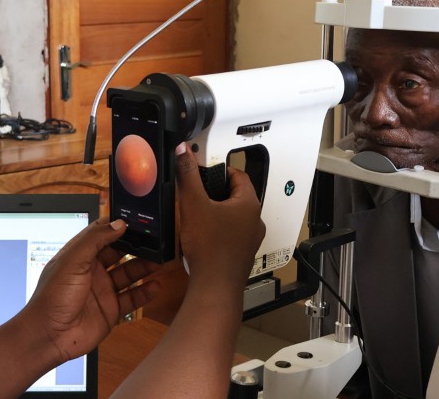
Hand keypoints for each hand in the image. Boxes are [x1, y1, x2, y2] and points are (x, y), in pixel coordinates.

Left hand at [22, 220, 161, 364]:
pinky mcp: (112, 309)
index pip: (102, 233)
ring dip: (145, 267)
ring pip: (130, 273)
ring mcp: (104, 290)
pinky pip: (133, 297)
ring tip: (160, 261)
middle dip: (138, 246)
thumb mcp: (72, 262)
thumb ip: (95, 240)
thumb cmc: (52, 298)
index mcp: (80, 255)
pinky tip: (155, 285)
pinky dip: (146, 291)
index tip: (138, 219)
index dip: (118, 225)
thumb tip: (119, 224)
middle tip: (156, 240)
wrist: (48, 338)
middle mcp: (93, 270)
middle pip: (121, 253)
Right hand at [174, 142, 264, 290]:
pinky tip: (203, 236)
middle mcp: (255, 221)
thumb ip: (188, 176)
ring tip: (198, 213)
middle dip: (218, 192)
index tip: (206, 173)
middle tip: (199, 192)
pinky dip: (220, 230)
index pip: (239, 176)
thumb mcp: (193, 204)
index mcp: (249, 204)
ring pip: (235, 216)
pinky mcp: (242, 254)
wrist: (215, 286)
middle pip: (238, 196)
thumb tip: (183, 152)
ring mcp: (251, 239)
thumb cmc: (209, 246)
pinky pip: (233, 234)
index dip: (221, 171)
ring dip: (219, 212)